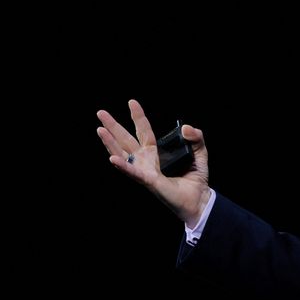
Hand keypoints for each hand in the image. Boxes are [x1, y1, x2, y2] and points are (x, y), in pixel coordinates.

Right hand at [96, 99, 211, 227]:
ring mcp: (144, 169)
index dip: (138, 116)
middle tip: (100, 113)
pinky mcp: (148, 181)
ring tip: (100, 129)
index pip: (143, 129)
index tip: (131, 102)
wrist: (199, 198)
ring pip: (123, 153)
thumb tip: (186, 128)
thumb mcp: (199, 151)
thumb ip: (196, 136)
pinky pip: (133, 172)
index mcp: (155, 150)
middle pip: (126, 139)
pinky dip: (123, 166)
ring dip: (110, 142)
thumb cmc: (196, 176)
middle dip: (113, 126)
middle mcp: (146, 159)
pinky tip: (112, 158)